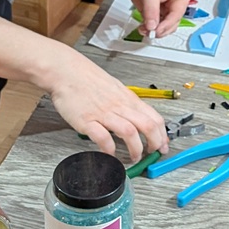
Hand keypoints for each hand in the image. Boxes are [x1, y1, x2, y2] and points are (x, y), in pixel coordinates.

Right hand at [47, 47, 168, 160]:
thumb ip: (126, 104)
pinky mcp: (87, 120)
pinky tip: (110, 154)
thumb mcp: (115, 88)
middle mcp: (119, 106)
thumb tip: (137, 117)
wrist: (65, 70)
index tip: (163, 145)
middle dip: (154, 143)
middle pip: (147, 126)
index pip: (154, 117)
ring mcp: (103, 113)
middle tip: (152, 153)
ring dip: (135, 149)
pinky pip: (102, 137)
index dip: (162, 134)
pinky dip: (109, 149)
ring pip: (129, 132)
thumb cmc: (87, 79)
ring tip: (134, 157)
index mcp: (127, 99)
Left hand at [119, 0, 189, 38]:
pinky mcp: (152, 11)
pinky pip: (153, 24)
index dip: (166, 25)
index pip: (176, 16)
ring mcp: (163, 8)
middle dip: (160, 29)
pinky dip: (148, 27)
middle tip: (150, 32)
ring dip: (153, 30)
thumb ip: (151, 11)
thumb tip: (152, 26)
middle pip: (171, 24)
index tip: (156, 30)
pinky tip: (142, 27)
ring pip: (162, 27)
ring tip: (144, 29)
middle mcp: (173, 4)